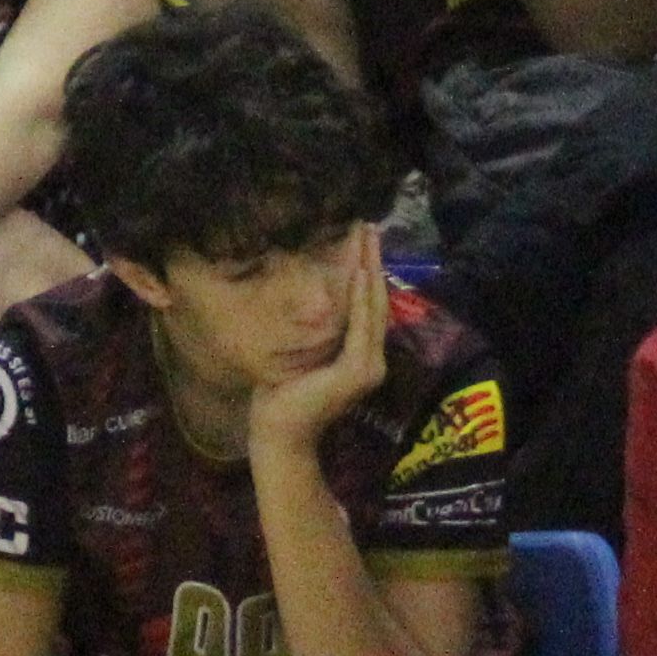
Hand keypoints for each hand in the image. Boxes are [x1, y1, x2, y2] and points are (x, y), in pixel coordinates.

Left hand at [247, 229, 392, 456]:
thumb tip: (308, 290)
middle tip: (370, 226)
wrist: (279, 429)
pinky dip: (362, 299)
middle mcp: (372, 359)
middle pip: (377, 301)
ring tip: (368, 239)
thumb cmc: (282, 391)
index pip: (369, 305)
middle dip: (374, 262)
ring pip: (374, 309)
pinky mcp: (357, 372)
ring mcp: (368, 366)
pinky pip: (361, 327)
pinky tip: (360, 274)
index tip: (364, 237)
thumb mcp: (301, 349)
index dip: (369, 270)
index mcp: (360, 354)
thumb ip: (315, 327)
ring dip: (371, 271)